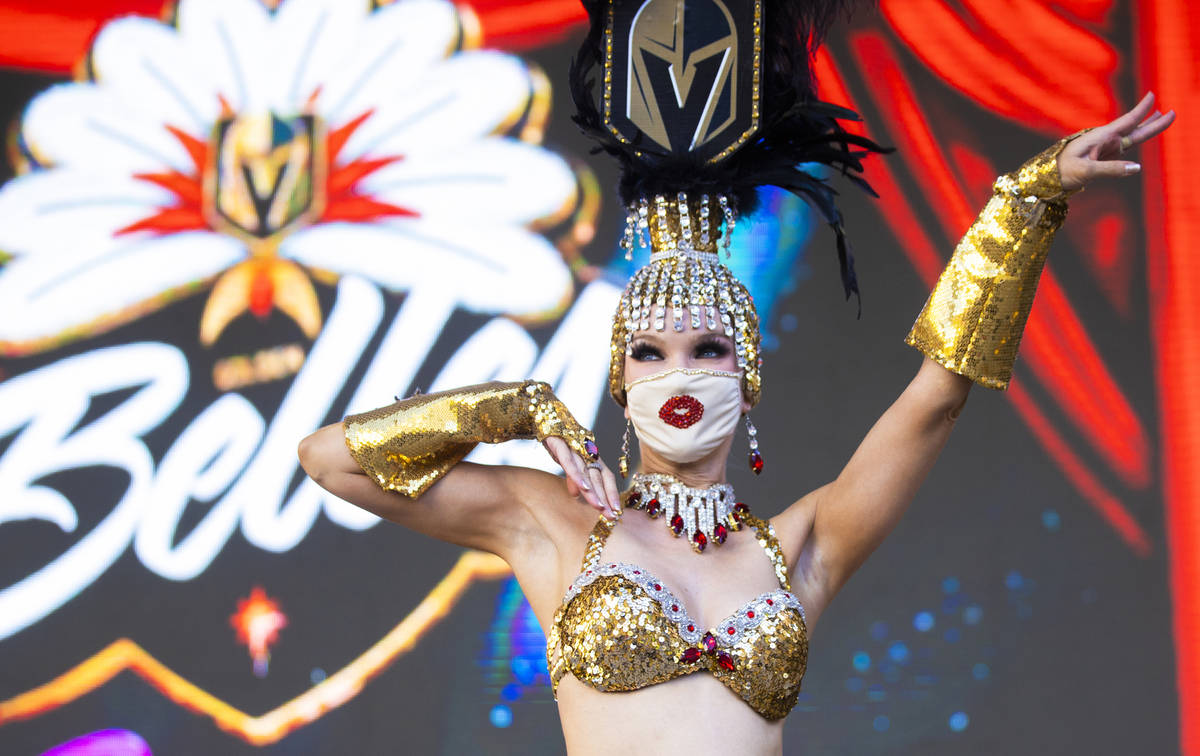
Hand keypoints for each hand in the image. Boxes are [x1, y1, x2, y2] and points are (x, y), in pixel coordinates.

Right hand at [543, 436, 620, 518]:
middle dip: (606, 498)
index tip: (616, 511)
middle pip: (600, 478)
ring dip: (593, 490)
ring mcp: (575, 447)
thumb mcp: (567, 462)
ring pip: (587, 472)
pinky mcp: (561, 443)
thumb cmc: (558, 441)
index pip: (606, 477)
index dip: (611, 493)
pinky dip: (576, 475)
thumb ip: (573, 478)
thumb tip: (574, 494)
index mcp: (591, 456)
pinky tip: (582, 488)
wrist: (544, 415)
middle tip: (612, 516)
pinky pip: (570, 462)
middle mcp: (587, 452)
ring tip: (599, 507)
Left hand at [1058, 91, 1175, 191]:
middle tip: (1172, 112)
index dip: (1142, 110)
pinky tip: (1135, 138)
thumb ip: (1111, 169)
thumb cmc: (1060, 172)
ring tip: (1159, 117)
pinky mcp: (1098, 158)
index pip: (1127, 121)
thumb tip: (1136, 168)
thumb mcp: (1085, 171)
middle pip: (1134, 129)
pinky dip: (1132, 141)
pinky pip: (1120, 148)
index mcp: (1100, 138)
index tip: (1152, 95)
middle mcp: (1103, 141)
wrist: (1043, 178)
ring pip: (1129, 138)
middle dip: (1153, 122)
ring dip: (1145, 128)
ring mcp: (1101, 149)